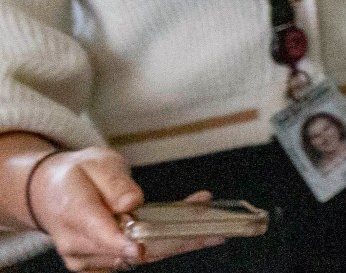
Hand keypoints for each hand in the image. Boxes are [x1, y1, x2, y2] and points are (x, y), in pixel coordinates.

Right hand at [28, 149, 223, 269]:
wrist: (49, 193)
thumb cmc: (77, 175)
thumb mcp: (97, 164)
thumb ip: (115, 183)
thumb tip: (132, 202)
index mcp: (74, 213)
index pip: (100, 234)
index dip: (122, 243)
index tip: (140, 246)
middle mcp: (77, 243)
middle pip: (126, 250)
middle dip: (171, 240)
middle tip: (213, 229)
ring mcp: (86, 258)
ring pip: (136, 257)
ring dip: (175, 241)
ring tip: (208, 220)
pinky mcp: (98, 263)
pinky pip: (133, 258)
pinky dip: (163, 244)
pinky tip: (190, 227)